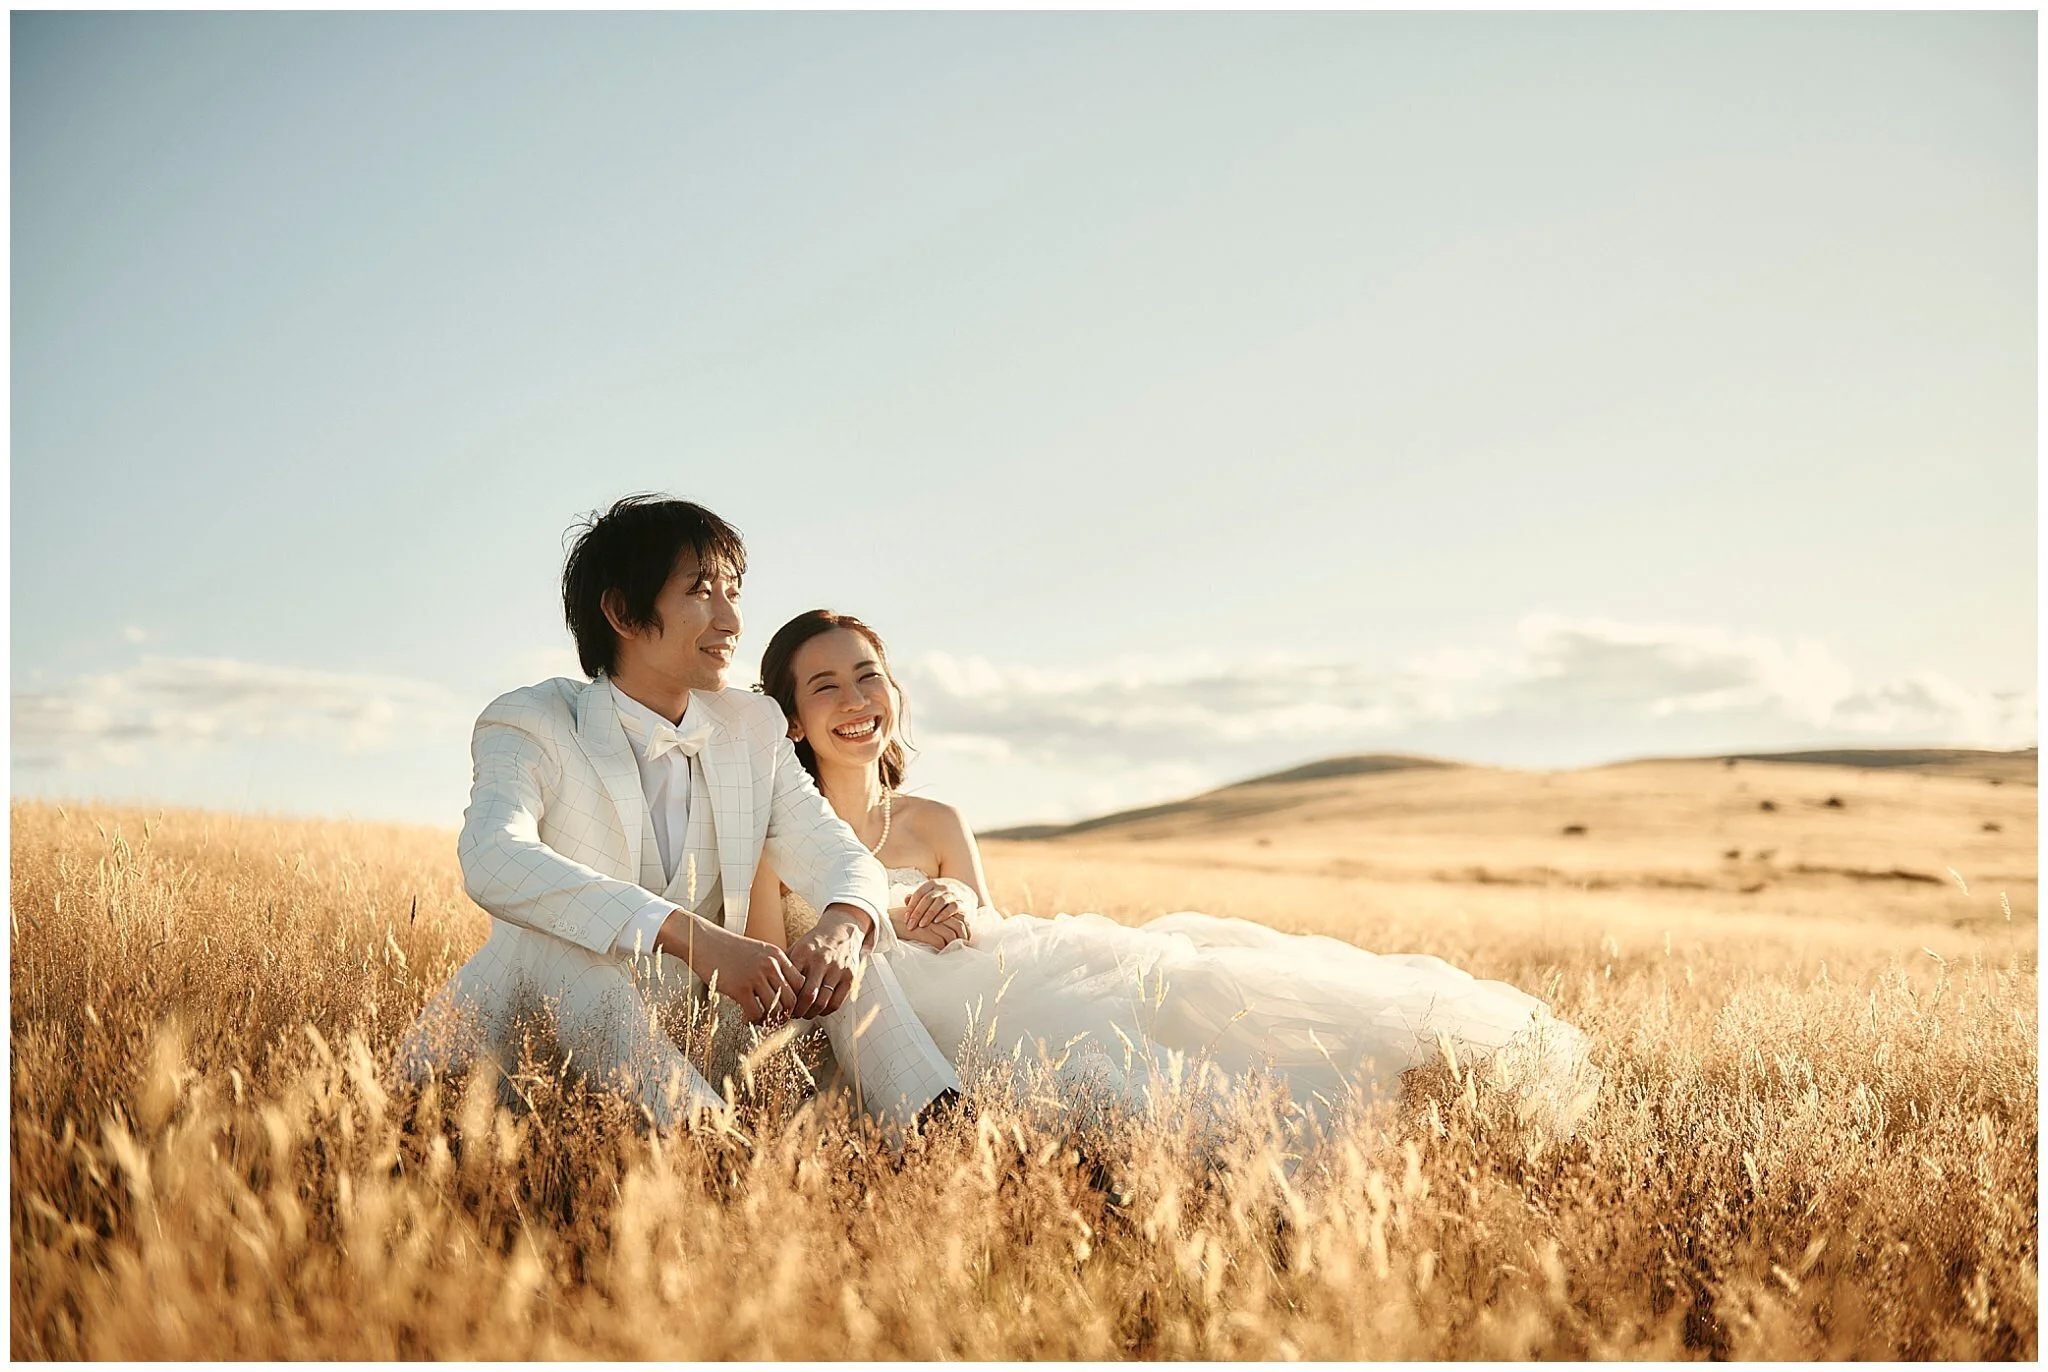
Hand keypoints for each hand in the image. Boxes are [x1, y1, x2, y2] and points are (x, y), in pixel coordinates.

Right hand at [656, 908, 798, 1024]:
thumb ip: (772, 966)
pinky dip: (754, 1021)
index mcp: (777, 955)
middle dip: (786, 1014)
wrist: (704, 941)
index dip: (796, 999)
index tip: (786, 1007)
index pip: (800, 983)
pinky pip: (756, 1013)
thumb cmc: (728, 948)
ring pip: (776, 1009)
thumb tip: (782, 990)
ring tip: (760, 1020)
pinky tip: (745, 1018)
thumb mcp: (757, 950)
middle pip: (792, 999)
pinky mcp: (740, 988)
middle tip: (776, 1020)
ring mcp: (756, 977)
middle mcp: (771, 965)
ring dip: (770, 1020)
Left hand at [784, 905, 866, 1018]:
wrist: (841, 930)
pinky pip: (836, 1003)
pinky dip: (825, 1011)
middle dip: (797, 1011)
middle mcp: (821, 961)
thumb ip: (784, 967)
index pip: (791, 983)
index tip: (780, 1006)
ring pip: (822, 1002)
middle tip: (792, 1015)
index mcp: (804, 953)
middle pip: (808, 996)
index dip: (784, 1000)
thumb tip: (764, 989)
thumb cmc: (813, 945)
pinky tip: (819, 1010)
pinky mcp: (849, 977)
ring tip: (804, 1014)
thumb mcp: (796, 949)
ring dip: (811, 1013)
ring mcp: (837, 969)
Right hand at [893, 909, 968, 951]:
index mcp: (938, 911)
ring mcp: (930, 923)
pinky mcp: (923, 931)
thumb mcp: (924, 918)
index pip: (960, 919)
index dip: (966, 930)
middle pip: (959, 926)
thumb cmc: (907, 922)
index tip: (967, 940)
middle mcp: (936, 915)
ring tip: (954, 952)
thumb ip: (936, 923)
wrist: (889, 920)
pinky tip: (941, 953)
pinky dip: (942, 949)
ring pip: (951, 935)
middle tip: (965, 947)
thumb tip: (950, 936)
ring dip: (954, 945)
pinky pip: (939, 942)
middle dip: (964, 938)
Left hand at [903, 879, 965, 931]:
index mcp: (932, 884)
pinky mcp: (963, 902)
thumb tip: (905, 899)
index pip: (919, 894)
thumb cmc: (941, 898)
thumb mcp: (930, 895)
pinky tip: (937, 922)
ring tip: (922, 925)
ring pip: (939, 902)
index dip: (911, 906)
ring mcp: (953, 894)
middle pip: (927, 899)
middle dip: (917, 913)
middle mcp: (942, 887)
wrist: (966, 895)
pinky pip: (953, 907)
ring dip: (929, 914)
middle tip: (910, 925)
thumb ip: (917, 898)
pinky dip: (944, 914)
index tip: (905, 919)